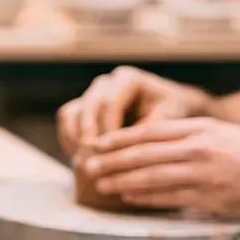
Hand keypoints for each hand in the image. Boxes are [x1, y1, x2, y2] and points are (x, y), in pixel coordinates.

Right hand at [56, 65, 209, 155]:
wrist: (169, 110)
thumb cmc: (172, 113)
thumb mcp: (168, 120)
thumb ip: (148, 131)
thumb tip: (128, 150)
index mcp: (128, 79)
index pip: (109, 103)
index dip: (108, 130)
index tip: (113, 154)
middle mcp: (107, 83)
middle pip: (87, 107)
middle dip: (90, 135)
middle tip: (96, 158)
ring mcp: (92, 94)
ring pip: (71, 112)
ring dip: (75, 138)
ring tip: (86, 160)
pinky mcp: (82, 107)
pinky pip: (67, 121)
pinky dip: (69, 139)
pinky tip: (79, 157)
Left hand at [79, 117, 239, 215]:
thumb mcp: (219, 133)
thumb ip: (186, 136)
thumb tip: (149, 143)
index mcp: (199, 129)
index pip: (149, 132)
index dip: (119, 139)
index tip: (96, 144)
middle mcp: (198, 148)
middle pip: (144, 154)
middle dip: (111, 160)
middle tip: (87, 166)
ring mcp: (202, 173)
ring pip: (151, 176)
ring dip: (121, 180)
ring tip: (100, 184)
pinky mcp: (208, 197)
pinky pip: (168, 197)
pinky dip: (143, 196)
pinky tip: (127, 196)